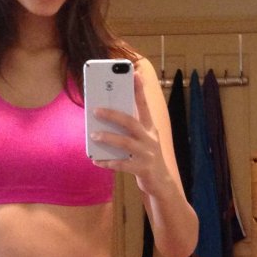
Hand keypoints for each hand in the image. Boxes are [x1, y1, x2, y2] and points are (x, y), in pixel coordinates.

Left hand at [89, 69, 172, 196]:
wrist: (162, 183)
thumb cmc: (147, 158)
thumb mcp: (143, 140)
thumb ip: (129, 130)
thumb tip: (106, 118)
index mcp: (150, 128)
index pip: (144, 106)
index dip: (140, 90)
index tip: (135, 73)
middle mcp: (150, 139)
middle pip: (131, 122)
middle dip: (113, 114)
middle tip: (96, 110)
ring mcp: (148, 154)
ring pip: (126, 142)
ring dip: (108, 137)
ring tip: (93, 134)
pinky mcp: (143, 169)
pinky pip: (123, 164)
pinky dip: (108, 162)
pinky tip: (96, 160)